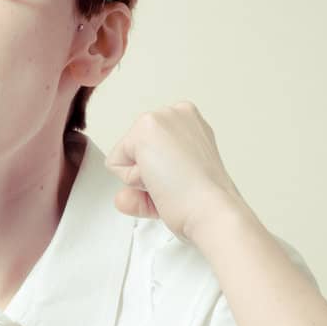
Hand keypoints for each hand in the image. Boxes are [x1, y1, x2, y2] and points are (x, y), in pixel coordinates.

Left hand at [104, 103, 245, 242]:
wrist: (211, 210)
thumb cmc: (204, 203)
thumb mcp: (176, 187)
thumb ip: (147, 186)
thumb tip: (122, 198)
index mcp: (191, 125)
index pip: (151, 151)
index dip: (160, 175)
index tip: (183, 182)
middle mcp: (177, 115)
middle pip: (135, 151)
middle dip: (148, 175)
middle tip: (176, 185)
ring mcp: (163, 118)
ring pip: (125, 156)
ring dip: (141, 179)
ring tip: (169, 183)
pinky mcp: (145, 127)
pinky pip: (115, 163)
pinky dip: (132, 181)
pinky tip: (159, 180)